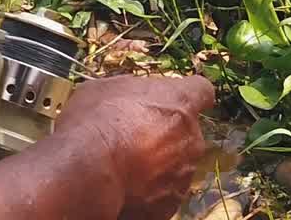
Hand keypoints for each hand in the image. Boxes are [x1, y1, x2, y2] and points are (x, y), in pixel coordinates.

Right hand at [54, 74, 214, 219]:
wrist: (88, 170)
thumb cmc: (97, 122)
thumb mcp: (108, 87)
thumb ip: (135, 90)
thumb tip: (136, 95)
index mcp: (181, 102)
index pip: (202, 91)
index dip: (188, 94)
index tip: (174, 99)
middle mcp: (192, 137)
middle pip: (188, 131)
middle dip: (167, 133)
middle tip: (136, 136)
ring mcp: (185, 173)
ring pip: (178, 163)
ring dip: (160, 163)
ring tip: (127, 165)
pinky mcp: (172, 203)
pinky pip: (165, 192)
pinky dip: (151, 191)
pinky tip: (127, 186)